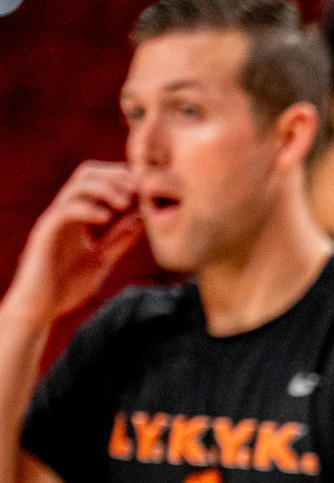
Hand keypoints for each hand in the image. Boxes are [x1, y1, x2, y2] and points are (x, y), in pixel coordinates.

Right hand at [6, 163, 142, 328]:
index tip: (145, 187)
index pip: (98, 180)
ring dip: (103, 189)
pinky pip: (65, 211)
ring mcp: (54, 220)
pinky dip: (87, 209)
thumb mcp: (102, 258)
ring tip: (125, 202)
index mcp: (78, 215)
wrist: (39, 309)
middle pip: (86, 173)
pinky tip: (106, 217)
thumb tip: (141, 219)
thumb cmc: (66, 286)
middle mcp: (64, 212)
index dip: (121, 178)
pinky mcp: (45, 234)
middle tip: (137, 189)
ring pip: (76, 187)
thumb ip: (119, 239)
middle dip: (113, 176)